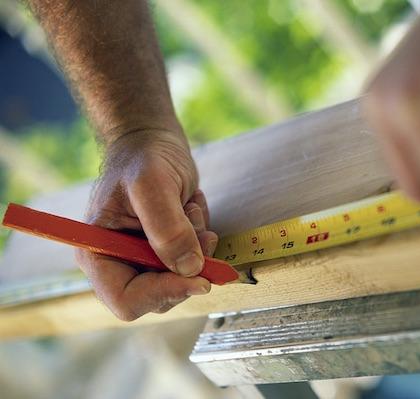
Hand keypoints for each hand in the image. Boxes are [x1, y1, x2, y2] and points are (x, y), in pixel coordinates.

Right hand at [75, 129, 217, 320]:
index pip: (127, 301)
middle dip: (187, 265)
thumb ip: (167, 229)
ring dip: (197, 247)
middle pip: (159, 297)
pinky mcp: (165, 251)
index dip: (164, 293)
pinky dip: (201, 238)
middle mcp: (118, 263)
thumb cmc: (144, 156)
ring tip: (189, 209)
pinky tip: (190, 209)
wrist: (153, 141)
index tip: (198, 277)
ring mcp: (143, 259)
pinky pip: (194, 262)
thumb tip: (190, 269)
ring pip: (182, 280)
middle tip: (199, 228)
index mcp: (98, 254)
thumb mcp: (152, 184)